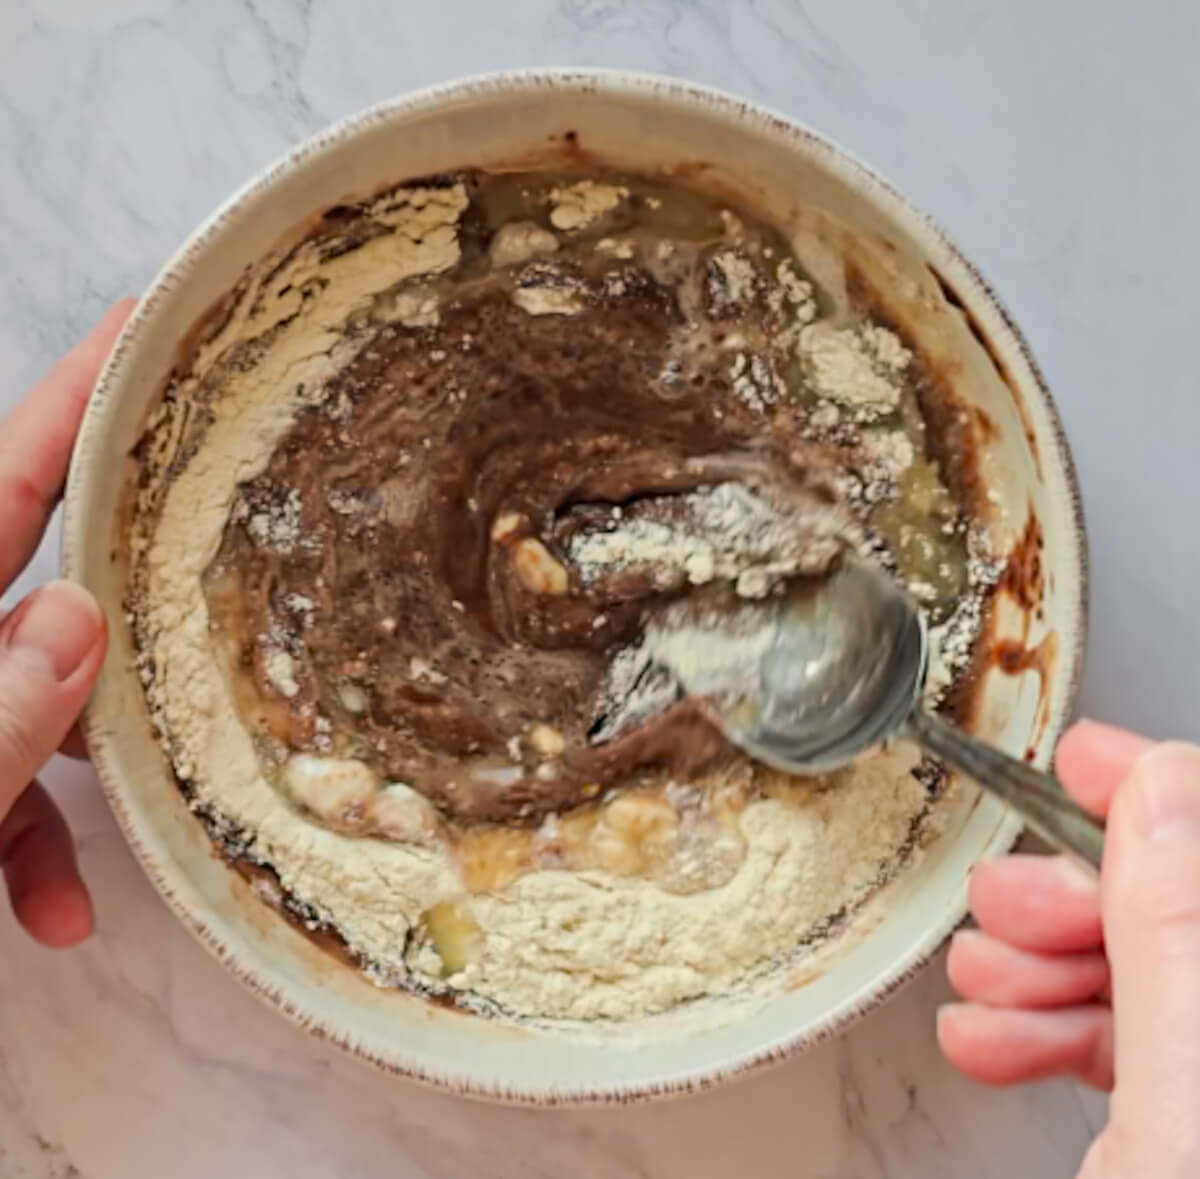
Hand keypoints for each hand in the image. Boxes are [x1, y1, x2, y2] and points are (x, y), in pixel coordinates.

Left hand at [0, 301, 134, 946]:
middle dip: (127, 577)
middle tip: (217, 530)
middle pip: (38, 577)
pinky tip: (55, 913)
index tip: (151, 321)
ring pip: (32, 697)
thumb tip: (78, 616)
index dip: (79, 394)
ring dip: (83, 765)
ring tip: (128, 813)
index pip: (5, 478)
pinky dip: (31, 845)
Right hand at [939, 720, 1199, 1176]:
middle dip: (1062, 897)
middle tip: (1012, 908)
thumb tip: (1157, 785)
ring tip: (989, 993)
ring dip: (1025, 968)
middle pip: (1156, 900)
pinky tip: (990, 1041)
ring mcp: (1196, 1070)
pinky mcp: (1160, 1121)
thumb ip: (1175, 938)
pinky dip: (1022, 1027)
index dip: (1151, 790)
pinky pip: (1094, 1033)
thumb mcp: (1182, 1105)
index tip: (1079, 758)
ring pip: (1115, 964)